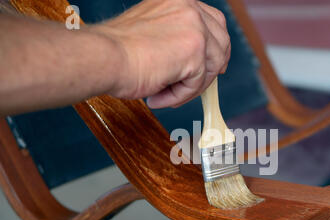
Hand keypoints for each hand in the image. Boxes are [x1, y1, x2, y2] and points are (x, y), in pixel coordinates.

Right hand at [92, 0, 230, 107]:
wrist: (104, 57)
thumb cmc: (118, 50)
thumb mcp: (155, 32)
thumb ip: (176, 38)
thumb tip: (198, 62)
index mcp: (179, 0)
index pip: (213, 22)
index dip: (216, 46)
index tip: (212, 65)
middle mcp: (190, 7)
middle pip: (221, 42)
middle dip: (212, 68)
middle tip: (195, 86)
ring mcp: (195, 28)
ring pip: (210, 66)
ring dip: (190, 86)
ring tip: (165, 93)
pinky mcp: (195, 51)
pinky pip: (197, 83)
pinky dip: (180, 95)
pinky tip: (160, 96)